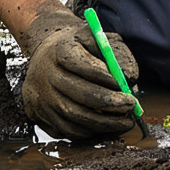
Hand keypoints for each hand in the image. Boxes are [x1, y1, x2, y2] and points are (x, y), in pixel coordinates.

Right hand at [17, 9, 139, 138]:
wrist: (45, 57)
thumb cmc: (77, 47)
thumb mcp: (95, 38)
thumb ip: (113, 54)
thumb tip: (129, 78)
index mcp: (59, 50)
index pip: (82, 65)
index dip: (105, 77)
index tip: (124, 86)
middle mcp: (45, 74)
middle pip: (79, 94)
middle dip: (109, 103)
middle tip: (130, 106)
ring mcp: (40, 97)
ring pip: (74, 117)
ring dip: (104, 123)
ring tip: (125, 122)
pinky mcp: (39, 116)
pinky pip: (67, 130)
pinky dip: (90, 131)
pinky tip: (105, 126)